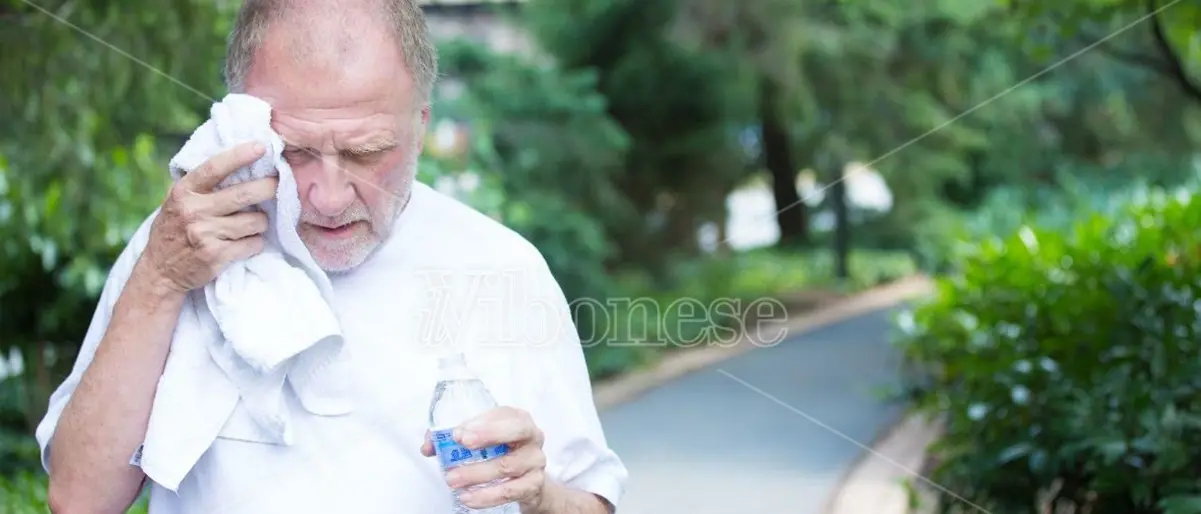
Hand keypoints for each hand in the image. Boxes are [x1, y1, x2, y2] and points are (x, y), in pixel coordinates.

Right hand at [136, 141, 277, 294]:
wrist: (160, 271)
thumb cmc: (175, 229)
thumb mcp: (178, 201)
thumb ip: (201, 185)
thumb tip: (239, 161)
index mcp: (184, 192)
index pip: (215, 168)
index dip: (240, 155)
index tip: (261, 147)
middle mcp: (194, 211)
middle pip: (243, 194)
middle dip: (268, 188)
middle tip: (277, 185)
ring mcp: (205, 234)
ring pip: (254, 221)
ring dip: (261, 222)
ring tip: (254, 223)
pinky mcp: (216, 255)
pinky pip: (252, 244)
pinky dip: (255, 243)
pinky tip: (247, 242)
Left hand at [421, 407, 547, 510]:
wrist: (526, 482)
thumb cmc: (501, 453)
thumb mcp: (481, 441)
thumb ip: (453, 440)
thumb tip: (428, 445)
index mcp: (518, 419)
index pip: (504, 413)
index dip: (482, 422)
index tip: (459, 432)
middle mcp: (532, 436)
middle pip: (517, 431)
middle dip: (489, 435)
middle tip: (461, 443)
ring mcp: (535, 461)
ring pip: (508, 466)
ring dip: (476, 473)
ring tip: (453, 480)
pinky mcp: (534, 485)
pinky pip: (511, 491)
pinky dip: (487, 496)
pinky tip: (469, 498)